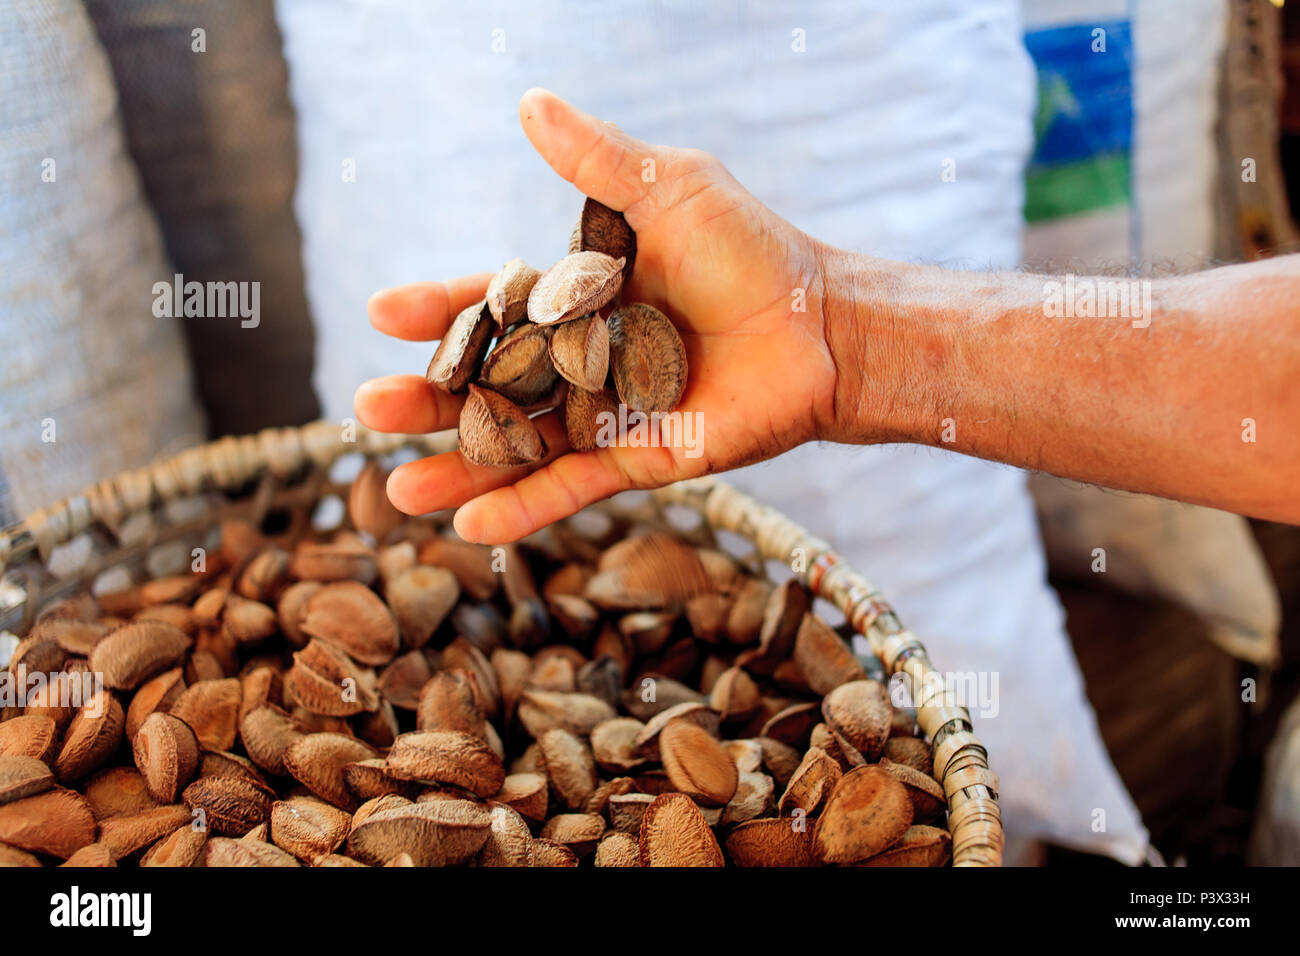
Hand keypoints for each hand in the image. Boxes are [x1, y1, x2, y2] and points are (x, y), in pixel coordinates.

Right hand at [355, 88, 841, 542]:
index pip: (492, 307)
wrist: (823, 324)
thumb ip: (597, 161)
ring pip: (518, 446)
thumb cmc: (753, 251)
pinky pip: (573, 487)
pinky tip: (467, 524)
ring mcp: (605, 415)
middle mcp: (582, 360)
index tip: (382, 311)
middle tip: (367, 406)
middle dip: (429, 398)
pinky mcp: (640, 460)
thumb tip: (529, 100)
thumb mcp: (669, 190)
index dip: (439, 311)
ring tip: (394, 488)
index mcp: (578, 297)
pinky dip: (523, 506)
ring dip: (457, 467)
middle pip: (489, 384)